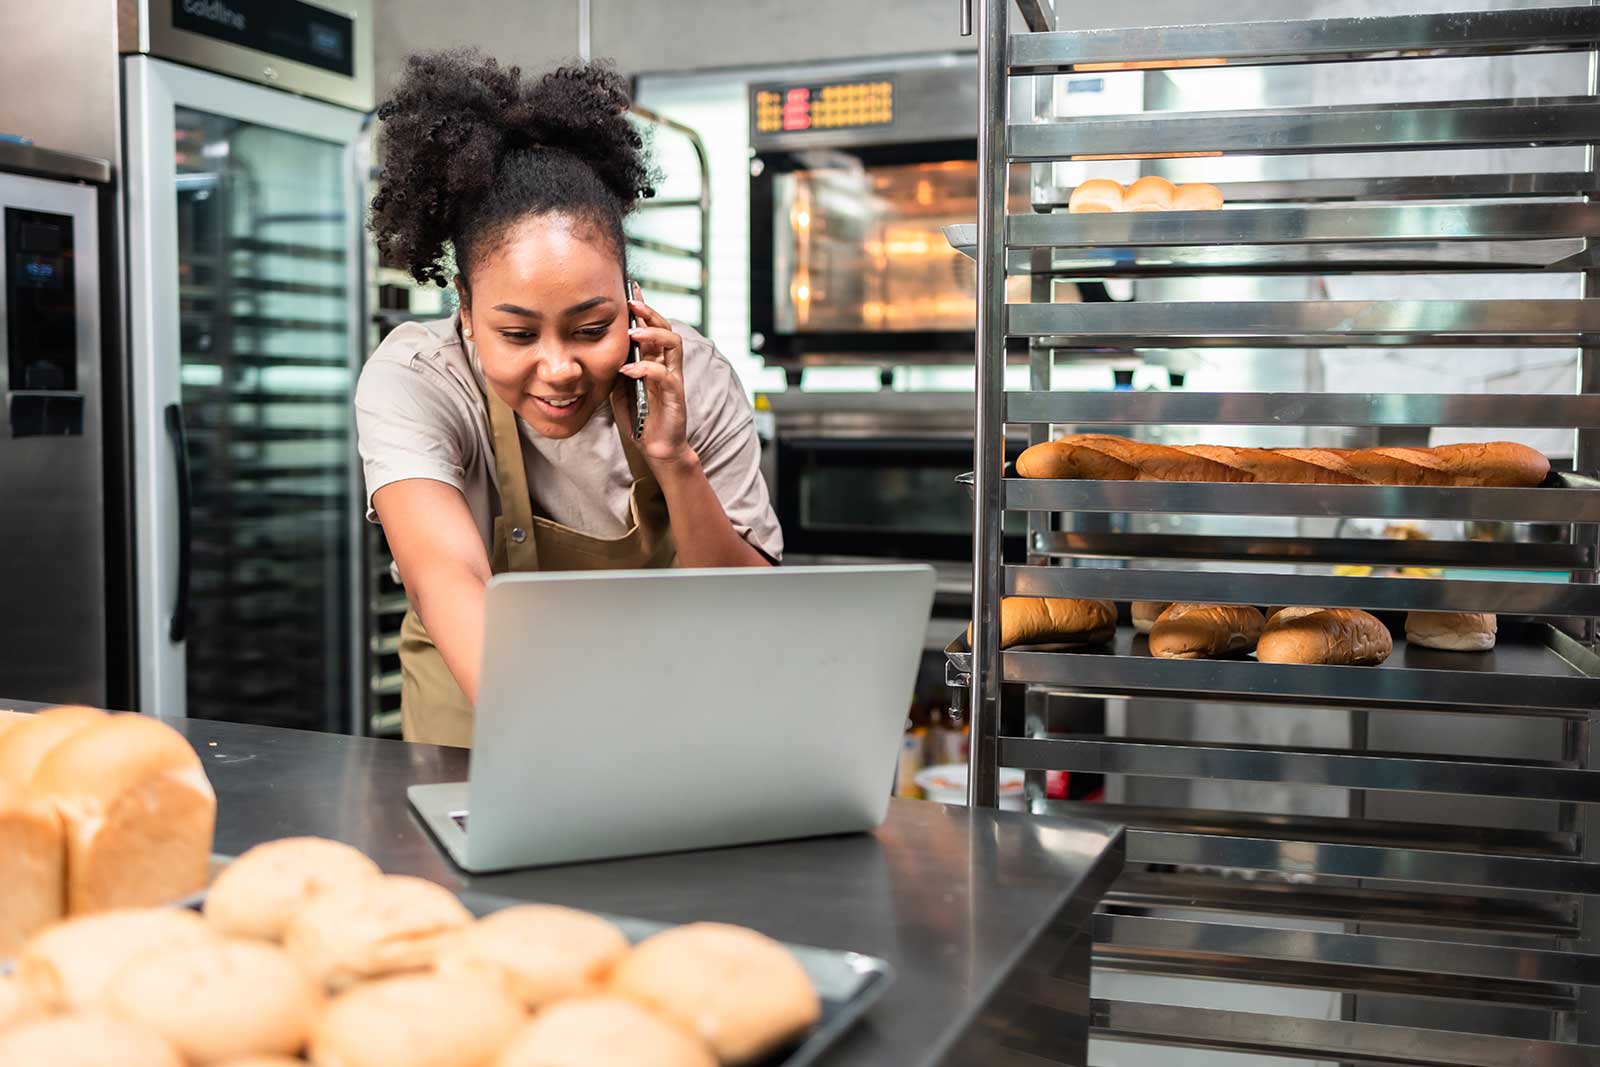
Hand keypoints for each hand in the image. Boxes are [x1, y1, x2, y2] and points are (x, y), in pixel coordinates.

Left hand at [611, 287, 696, 471]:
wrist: (656, 448)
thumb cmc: (640, 416)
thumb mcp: (619, 387)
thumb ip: (614, 367)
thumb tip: (594, 348)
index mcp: (655, 361)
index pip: (652, 327)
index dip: (643, 308)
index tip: (629, 290)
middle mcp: (667, 365)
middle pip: (666, 328)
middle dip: (649, 313)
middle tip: (631, 303)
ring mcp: (673, 379)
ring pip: (673, 344)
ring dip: (653, 334)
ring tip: (633, 332)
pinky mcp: (675, 396)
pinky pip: (664, 375)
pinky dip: (645, 368)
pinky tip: (627, 369)